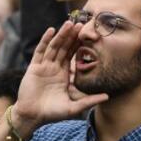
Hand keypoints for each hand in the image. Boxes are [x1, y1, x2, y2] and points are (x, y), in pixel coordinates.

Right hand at [13, 21, 108, 136]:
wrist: (32, 116)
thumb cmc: (52, 113)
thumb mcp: (73, 107)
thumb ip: (89, 101)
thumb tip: (108, 97)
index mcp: (63, 74)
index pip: (72, 55)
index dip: (79, 45)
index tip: (87, 35)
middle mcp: (54, 67)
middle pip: (64, 48)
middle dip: (71, 36)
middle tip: (81, 23)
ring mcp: (44, 66)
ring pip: (54, 47)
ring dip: (61, 35)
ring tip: (68, 23)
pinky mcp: (34, 68)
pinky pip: (40, 51)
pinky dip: (45, 41)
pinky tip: (51, 31)